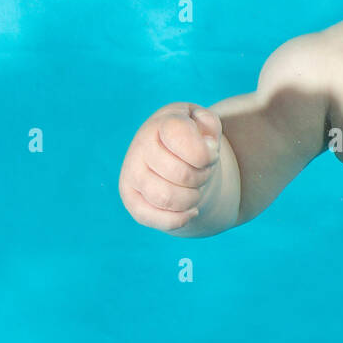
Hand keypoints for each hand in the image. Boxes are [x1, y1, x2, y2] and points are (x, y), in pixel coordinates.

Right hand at [119, 103, 222, 231]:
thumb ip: (210, 125)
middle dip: (202, 177)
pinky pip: (155, 219)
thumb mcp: (206, 124)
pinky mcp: (131, 200)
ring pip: (168, 199)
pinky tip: (191, 210)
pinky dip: (180, 219)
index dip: (205, 152)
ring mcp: (132, 175)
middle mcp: (140, 147)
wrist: (174, 155)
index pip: (181, 137)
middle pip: (182, 175)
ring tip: (194, 188)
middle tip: (202, 171)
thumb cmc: (193, 138)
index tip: (211, 152)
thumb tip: (207, 146)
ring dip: (192, 198)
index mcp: (161, 124)